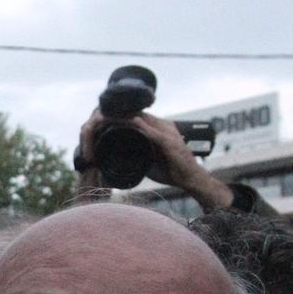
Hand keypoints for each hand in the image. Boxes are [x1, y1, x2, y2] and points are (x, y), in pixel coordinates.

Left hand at [77, 109, 231, 208]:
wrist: (191, 180)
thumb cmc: (172, 171)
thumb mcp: (150, 160)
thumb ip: (138, 153)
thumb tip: (120, 155)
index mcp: (159, 129)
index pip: (137, 117)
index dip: (120, 115)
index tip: (104, 116)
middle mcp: (164, 126)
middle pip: (138, 114)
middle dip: (119, 114)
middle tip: (101, 113)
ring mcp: (167, 133)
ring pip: (143, 119)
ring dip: (125, 117)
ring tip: (109, 115)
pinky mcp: (170, 142)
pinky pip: (153, 132)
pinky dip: (140, 126)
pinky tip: (129, 122)